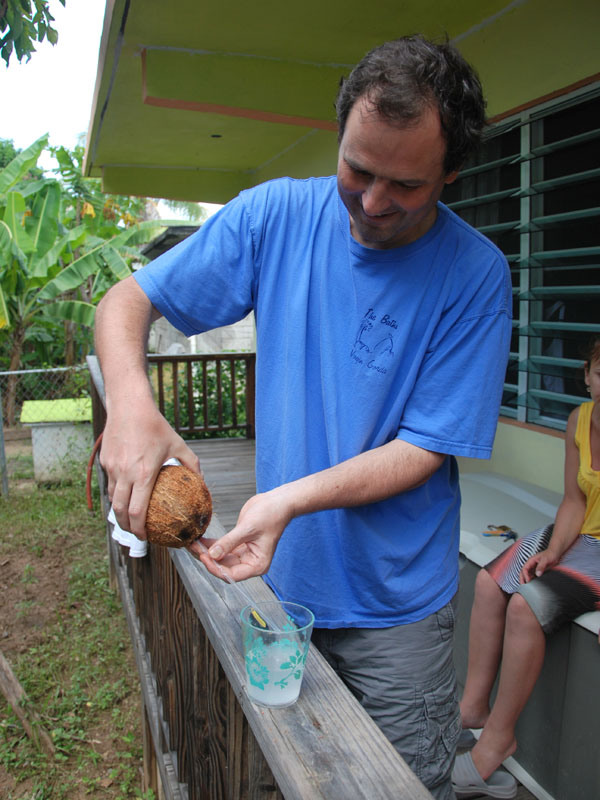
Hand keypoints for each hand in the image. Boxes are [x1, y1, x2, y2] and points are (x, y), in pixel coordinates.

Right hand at [100, 400, 199, 537]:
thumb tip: (202, 481)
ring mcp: (112, 468)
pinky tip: (123, 496)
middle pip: (120, 511)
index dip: (139, 528)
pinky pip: (109, 482)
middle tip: (135, 534)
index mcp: (144, 473)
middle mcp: (125, 473)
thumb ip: (191, 464)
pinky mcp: (104, 461)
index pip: (137, 511)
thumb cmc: (155, 425)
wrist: (129, 407)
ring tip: (128, 519)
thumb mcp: (178, 444)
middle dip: (126, 527)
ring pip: (112, 498)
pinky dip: (115, 493)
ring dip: (118, 512)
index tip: (145, 537)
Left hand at [189, 488, 294, 580]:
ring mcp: (243, 553)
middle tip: (193, 548)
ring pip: (220, 558)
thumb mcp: (248, 528)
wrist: (277, 502)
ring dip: (206, 552)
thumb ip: (229, 542)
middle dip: (208, 559)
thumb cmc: (271, 515)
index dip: (216, 568)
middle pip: (224, 567)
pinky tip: (200, 540)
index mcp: (257, 564)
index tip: (204, 556)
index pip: (232, 574)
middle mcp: (249, 562)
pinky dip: (211, 545)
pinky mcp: (238, 543)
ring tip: (192, 544)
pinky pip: (222, 548)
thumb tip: (212, 555)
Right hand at [520, 549, 558, 582]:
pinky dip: (532, 580)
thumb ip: (541, 566)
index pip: (524, 569)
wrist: (556, 553)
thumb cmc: (550, 554)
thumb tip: (537, 574)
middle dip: (522, 578)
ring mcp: (535, 568)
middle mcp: (531, 564)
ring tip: (528, 586)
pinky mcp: (539, 570)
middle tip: (523, 585)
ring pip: (528, 574)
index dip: (525, 575)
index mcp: (531, 561)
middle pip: (524, 572)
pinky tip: (534, 584)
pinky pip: (534, 575)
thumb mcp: (545, 560)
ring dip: (527, 580)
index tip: (528, 581)